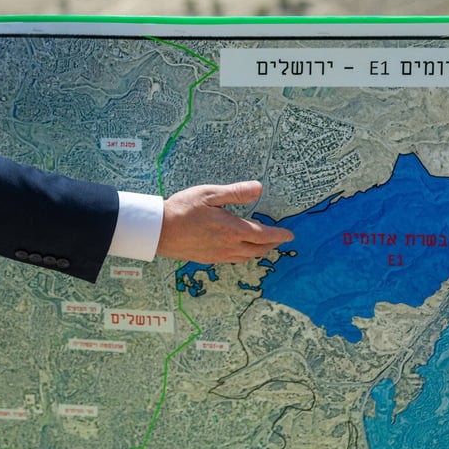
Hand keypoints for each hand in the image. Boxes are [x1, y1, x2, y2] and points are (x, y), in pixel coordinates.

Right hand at [157, 181, 292, 262]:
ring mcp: (218, 255)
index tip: (290, 234)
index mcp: (232, 230)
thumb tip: (259, 188)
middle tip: (280, 239)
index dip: (279, 235)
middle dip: (272, 245)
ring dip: (258, 251)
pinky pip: (232, 260)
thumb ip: (236, 192)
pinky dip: (243, 255)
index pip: (264, 235)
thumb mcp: (209, 194)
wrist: (158, 230)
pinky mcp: (207, 259)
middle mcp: (228, 246)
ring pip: (246, 257)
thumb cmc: (182, 209)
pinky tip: (238, 250)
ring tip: (263, 245)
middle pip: (258, 250)